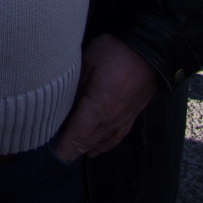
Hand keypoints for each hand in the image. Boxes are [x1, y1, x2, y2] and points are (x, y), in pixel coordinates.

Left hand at [54, 34, 158, 161]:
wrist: (150, 49)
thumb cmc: (115, 51)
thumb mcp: (88, 61)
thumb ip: (76, 85)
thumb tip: (65, 104)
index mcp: (99, 106)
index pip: (78, 134)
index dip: (65, 145)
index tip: (53, 152)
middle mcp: (111, 119)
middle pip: (88, 141)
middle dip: (72, 148)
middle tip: (57, 151)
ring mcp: (123, 119)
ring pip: (102, 141)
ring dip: (86, 148)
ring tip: (72, 153)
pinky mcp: (132, 115)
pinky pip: (116, 137)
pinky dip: (104, 145)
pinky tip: (97, 148)